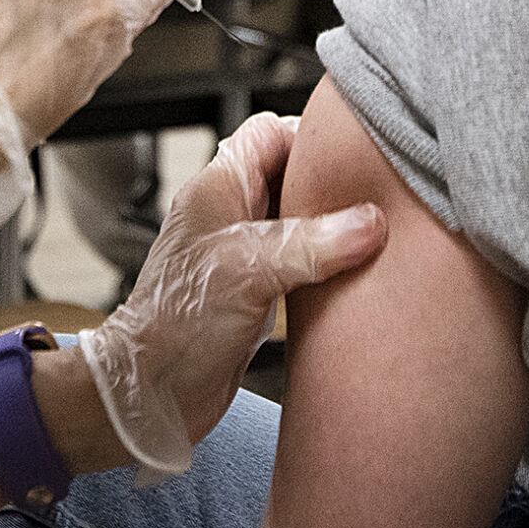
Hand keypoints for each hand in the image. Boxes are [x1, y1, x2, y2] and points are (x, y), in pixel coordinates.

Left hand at [80, 113, 388, 478]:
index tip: (355, 155)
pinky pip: (302, 261)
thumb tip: (369, 223)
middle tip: (376, 197)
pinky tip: (351, 277)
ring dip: (334, 228)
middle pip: (291, 175)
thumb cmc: (175, 324)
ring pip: (300, 220)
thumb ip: (310, 242)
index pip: (269, 133)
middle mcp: (230, 214)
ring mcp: (244, 253)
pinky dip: (327, 264)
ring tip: (372, 237)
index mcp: (217, 188)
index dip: (311, 135)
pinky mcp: (257, 291)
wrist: (152, 394)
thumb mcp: (247, 269)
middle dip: (332, 184)